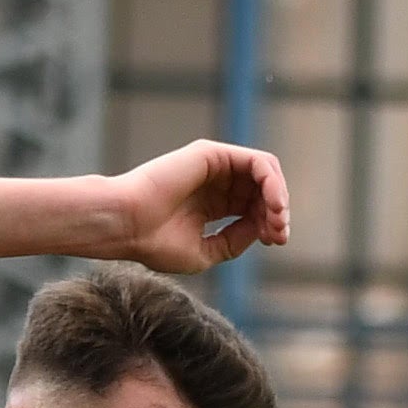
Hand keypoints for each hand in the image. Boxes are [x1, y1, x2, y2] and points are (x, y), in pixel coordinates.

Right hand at [103, 142, 290, 274]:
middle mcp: (215, 183)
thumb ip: (234, 241)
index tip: (275, 242)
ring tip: (277, 218)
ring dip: (278, 196)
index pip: (253, 208)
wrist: (127, 226)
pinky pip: (256, 161)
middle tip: (279, 234)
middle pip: (262, 190)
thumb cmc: (155, 244)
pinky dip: (271, 181)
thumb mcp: (205, 253)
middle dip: (277, 212)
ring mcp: (214, 166)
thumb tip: (262, 228)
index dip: (269, 223)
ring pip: (265, 172)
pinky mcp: (212, 154)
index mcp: (211, 206)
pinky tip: (271, 203)